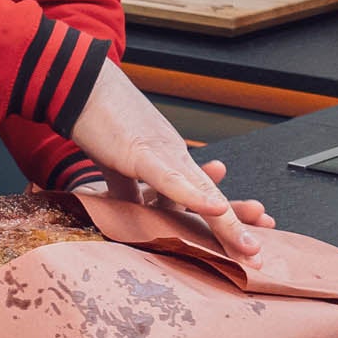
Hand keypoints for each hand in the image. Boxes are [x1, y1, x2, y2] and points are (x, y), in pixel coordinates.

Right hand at [65, 60, 274, 258]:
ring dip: (227, 222)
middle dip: (236, 230)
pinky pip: (171, 179)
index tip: (245, 244)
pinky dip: (195, 196)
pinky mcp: (141, 153)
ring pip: (201, 194)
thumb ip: (126, 189)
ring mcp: (162, 154)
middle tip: (258, 254)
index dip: (225, 221)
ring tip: (249, 246)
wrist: (79, 84)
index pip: (202, 197)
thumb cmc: (96, 118)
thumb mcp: (116, 163)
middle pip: (210, 200)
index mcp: (168, 162)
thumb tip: (131, 211)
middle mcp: (173, 158)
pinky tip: (216, 209)